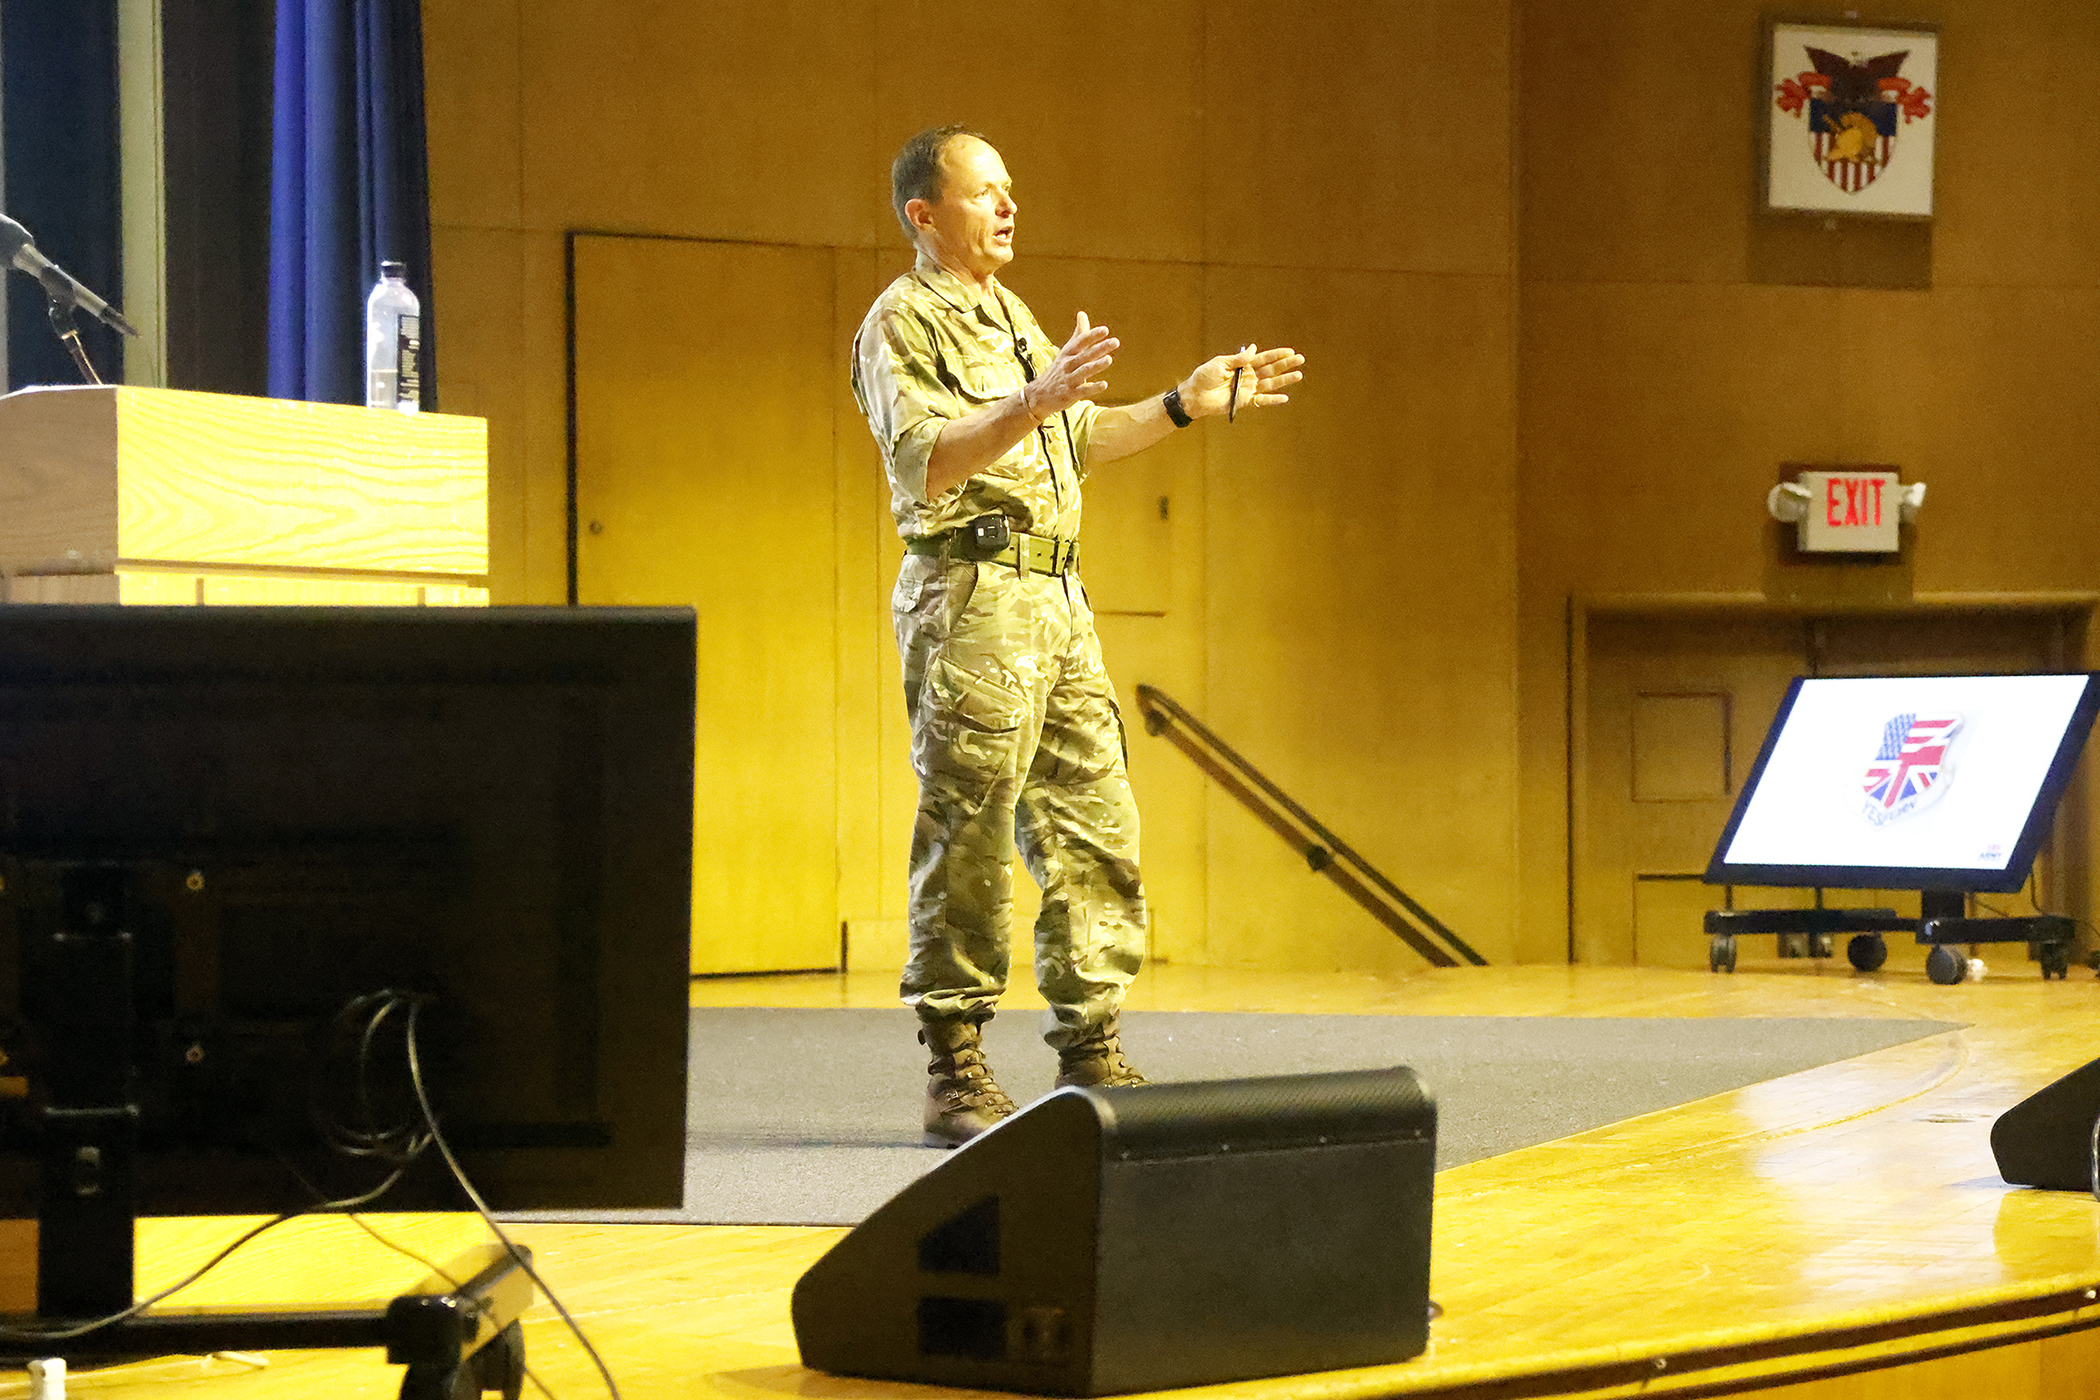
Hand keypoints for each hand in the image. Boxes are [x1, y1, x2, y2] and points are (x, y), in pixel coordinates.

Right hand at [1023, 312, 1116, 419]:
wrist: (1039, 395)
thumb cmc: (1058, 370)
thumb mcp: (1067, 350)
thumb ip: (1079, 334)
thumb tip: (1082, 313)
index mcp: (1068, 353)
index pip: (1081, 341)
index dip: (1092, 335)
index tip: (1105, 330)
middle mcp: (1068, 364)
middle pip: (1085, 355)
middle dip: (1099, 348)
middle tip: (1115, 341)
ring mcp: (1069, 379)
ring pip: (1084, 371)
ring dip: (1096, 365)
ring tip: (1109, 359)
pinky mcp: (1070, 394)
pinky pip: (1083, 391)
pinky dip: (1093, 388)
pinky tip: (1104, 385)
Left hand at [1179, 345, 1304, 420]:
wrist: (1195, 396)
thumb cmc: (1204, 377)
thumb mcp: (1221, 363)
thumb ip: (1239, 359)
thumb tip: (1255, 348)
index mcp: (1242, 365)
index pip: (1263, 358)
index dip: (1277, 355)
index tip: (1290, 351)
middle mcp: (1247, 376)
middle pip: (1271, 370)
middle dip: (1286, 364)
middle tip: (1300, 359)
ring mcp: (1247, 389)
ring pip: (1270, 384)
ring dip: (1284, 380)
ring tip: (1298, 375)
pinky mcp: (1244, 401)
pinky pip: (1261, 401)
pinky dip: (1272, 400)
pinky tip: (1284, 398)